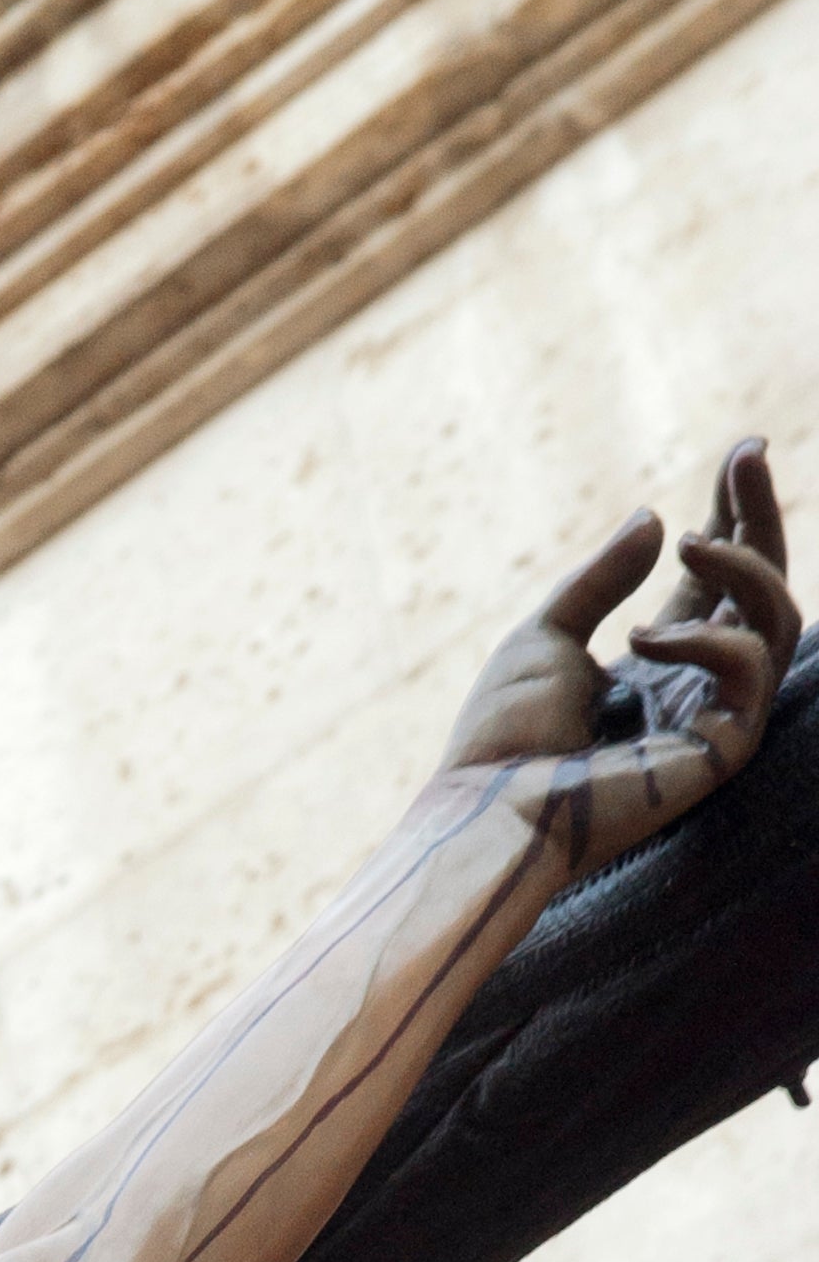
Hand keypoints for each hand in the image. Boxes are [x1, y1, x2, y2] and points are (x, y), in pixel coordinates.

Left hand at [438, 442, 795, 867]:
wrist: (486, 810)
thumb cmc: (503, 737)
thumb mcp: (547, 633)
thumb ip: (602, 579)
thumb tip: (657, 517)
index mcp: (658, 660)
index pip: (716, 578)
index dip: (735, 515)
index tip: (743, 451)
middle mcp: (694, 686)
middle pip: (760, 591)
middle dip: (759, 518)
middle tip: (747, 457)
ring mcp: (713, 719)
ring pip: (776, 623)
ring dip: (744, 567)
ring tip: (689, 543)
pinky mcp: (720, 750)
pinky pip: (748, 671)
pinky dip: (706, 639)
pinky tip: (643, 640)